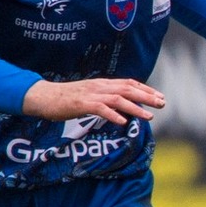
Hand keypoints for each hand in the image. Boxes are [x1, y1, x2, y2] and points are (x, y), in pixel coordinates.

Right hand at [22, 77, 162, 125]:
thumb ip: (105, 99)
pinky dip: (113, 115)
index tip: (159, 96)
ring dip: (135, 108)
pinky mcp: (81, 104)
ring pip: (118, 99)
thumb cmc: (66, 99)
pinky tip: (123, 122)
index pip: (129, 83)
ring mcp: (91, 95)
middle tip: (162, 103)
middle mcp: (100, 87)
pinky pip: (100, 109)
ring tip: (149, 116)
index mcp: (102, 84)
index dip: (145, 89)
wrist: (43, 96)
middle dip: (147, 96)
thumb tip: (122, 108)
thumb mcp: (89, 96)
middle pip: (128, 89)